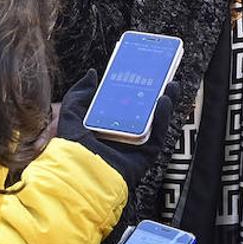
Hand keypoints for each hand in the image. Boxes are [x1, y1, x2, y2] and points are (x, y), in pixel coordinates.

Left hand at [57, 69, 178, 190]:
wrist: (80, 173)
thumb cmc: (71, 148)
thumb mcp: (71, 113)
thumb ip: (80, 93)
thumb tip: (93, 74)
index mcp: (106, 125)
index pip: (123, 103)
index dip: (132, 87)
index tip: (140, 70)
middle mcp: (123, 134)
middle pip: (143, 110)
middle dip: (153, 92)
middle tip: (161, 74)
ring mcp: (136, 145)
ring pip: (155, 120)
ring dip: (165, 101)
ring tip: (171, 83)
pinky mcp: (146, 155)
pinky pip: (158, 135)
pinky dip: (163, 117)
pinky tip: (164, 100)